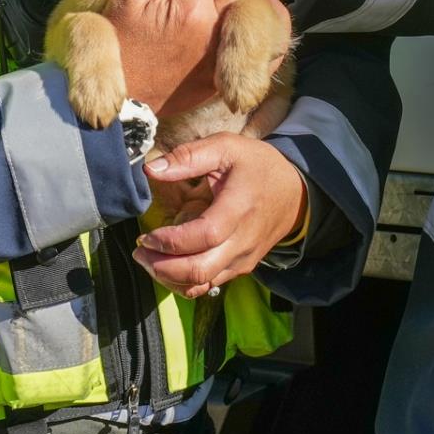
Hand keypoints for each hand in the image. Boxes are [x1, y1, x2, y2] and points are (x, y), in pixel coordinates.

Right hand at [106, 0, 267, 114]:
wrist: (125, 100)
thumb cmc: (122, 48)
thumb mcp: (126, 1)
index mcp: (191, 9)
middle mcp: (215, 29)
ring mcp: (224, 53)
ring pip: (257, 12)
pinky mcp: (227, 72)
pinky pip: (264, 51)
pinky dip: (272, 28)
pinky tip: (269, 8)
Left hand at [132, 135, 308, 297]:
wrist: (294, 194)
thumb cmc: (258, 167)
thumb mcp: (228, 148)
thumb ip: (189, 156)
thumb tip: (152, 169)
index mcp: (239, 208)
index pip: (204, 236)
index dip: (170, 241)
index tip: (147, 235)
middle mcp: (242, 240)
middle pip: (199, 269)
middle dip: (162, 266)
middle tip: (139, 250)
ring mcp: (242, 258)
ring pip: (202, 283)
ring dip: (168, 277)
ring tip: (148, 258)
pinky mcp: (240, 268)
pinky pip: (209, 285)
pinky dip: (183, 282)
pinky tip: (168, 266)